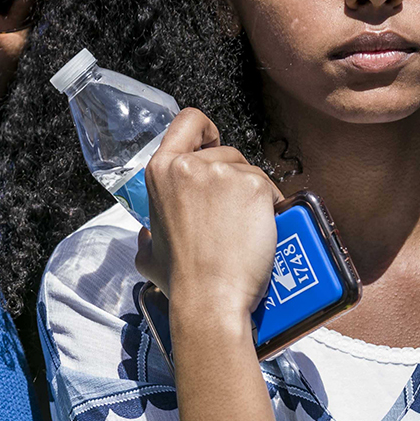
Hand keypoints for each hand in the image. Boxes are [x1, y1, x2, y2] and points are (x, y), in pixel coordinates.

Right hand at [134, 108, 282, 320]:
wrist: (210, 298)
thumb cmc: (183, 281)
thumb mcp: (149, 256)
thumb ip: (147, 240)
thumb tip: (147, 237)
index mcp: (161, 172)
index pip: (187, 122)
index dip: (205, 130)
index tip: (213, 145)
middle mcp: (189, 166)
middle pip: (225, 152)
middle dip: (234, 178)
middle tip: (232, 214)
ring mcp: (222, 174)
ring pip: (250, 170)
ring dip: (254, 194)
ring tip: (248, 227)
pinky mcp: (253, 187)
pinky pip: (270, 188)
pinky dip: (272, 206)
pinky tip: (264, 228)